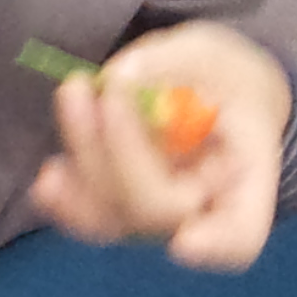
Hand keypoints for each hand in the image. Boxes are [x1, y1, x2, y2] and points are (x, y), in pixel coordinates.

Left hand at [31, 21, 291, 268]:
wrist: (205, 89)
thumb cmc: (217, 76)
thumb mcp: (210, 53)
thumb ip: (173, 60)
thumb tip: (125, 72)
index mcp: (247, 183)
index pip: (239, 234)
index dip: (215, 243)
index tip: (185, 242)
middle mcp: (201, 212)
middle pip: (158, 209)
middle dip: (125, 153)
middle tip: (112, 89)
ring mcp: (154, 215)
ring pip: (113, 214)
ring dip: (85, 158)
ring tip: (75, 92)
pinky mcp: (114, 206)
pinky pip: (87, 217)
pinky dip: (62, 198)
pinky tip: (49, 173)